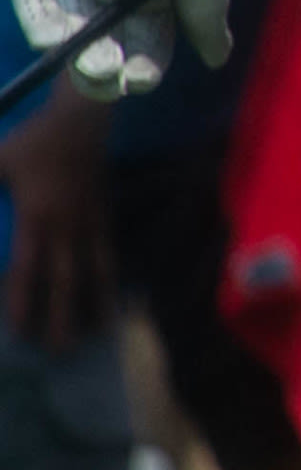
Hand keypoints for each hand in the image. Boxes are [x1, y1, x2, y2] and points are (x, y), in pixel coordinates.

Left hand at [0, 92, 113, 345]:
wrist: (83, 120)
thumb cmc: (35, 141)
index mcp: (38, 217)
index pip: (29, 268)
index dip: (23, 300)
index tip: (18, 330)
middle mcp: (67, 227)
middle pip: (67, 279)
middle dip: (63, 315)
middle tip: (61, 349)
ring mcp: (89, 222)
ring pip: (95, 269)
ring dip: (96, 302)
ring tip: (100, 330)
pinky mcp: (103, 214)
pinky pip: (107, 251)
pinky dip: (110, 276)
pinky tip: (113, 293)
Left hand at [7, 0, 240, 94]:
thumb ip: (204, 0)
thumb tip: (217, 57)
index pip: (148, 36)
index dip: (146, 62)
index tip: (143, 78)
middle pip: (103, 35)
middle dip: (107, 64)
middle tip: (111, 79)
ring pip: (65, 16)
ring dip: (75, 48)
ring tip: (92, 67)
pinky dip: (40, 14)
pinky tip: (55, 39)